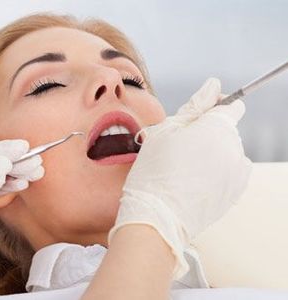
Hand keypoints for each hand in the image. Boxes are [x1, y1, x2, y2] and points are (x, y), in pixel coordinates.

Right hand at [109, 78, 251, 278]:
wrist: (155, 216)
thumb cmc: (154, 172)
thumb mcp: (165, 130)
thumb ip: (194, 105)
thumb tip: (213, 85)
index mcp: (217, 128)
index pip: (232, 105)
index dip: (215, 106)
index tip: (199, 116)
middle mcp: (234, 148)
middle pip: (227, 129)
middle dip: (207, 132)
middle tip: (179, 148)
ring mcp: (237, 173)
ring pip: (227, 151)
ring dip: (212, 152)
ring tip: (183, 168)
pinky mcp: (235, 193)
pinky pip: (229, 172)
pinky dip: (216, 172)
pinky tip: (193, 181)